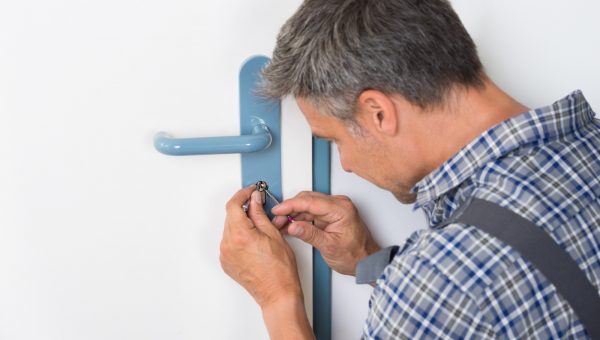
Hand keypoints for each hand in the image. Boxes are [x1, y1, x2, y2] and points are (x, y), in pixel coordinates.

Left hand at [220, 186, 302, 307]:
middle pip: (230, 216)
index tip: (250, 191)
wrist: (277, 293)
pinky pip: (229, 242)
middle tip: (257, 205)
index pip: (233, 205)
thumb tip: (255, 200)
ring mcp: (225, 255)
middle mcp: (228, 245)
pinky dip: (238, 236)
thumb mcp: (274, 234)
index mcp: (240, 235)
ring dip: (241, 222)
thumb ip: (260, 213)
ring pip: (229, 228)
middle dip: (243, 208)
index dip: (242, 194)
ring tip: (258, 226)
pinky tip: (253, 239)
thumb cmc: (281, 270)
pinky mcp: (226, 263)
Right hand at [271, 192, 379, 275]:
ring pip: (307, 205)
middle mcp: (339, 204)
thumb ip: (310, 235)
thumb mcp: (329, 247)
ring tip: (280, 224)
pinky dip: (300, 218)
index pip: (310, 201)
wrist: (366, 262)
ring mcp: (334, 208)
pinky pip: (311, 212)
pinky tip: (290, 225)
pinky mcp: (330, 214)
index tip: (278, 210)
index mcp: (341, 209)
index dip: (290, 205)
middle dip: (289, 209)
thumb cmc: (356, 255)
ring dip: (293, 214)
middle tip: (276, 220)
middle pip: (307, 200)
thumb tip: (293, 226)